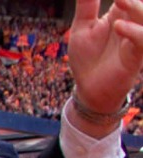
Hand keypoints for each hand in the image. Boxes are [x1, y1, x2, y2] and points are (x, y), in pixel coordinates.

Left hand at [67, 0, 142, 116]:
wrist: (88, 88)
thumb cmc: (87, 57)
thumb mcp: (82, 27)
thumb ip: (87, 5)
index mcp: (120, 13)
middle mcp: (132, 23)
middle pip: (140, 4)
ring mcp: (136, 38)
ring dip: (137, 8)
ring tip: (119, 1)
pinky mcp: (137, 55)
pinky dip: (135, 31)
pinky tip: (119, 27)